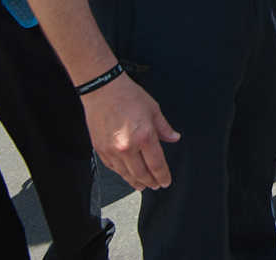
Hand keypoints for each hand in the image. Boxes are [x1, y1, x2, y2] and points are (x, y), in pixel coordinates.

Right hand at [81, 73, 180, 190]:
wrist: (102, 89)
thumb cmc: (127, 96)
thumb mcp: (153, 109)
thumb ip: (164, 128)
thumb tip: (174, 138)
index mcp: (144, 136)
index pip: (157, 164)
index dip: (163, 176)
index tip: (165, 181)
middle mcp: (127, 146)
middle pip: (141, 174)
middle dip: (151, 182)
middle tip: (155, 185)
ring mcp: (112, 150)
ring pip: (126, 174)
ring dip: (135, 182)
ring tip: (142, 185)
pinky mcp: (100, 149)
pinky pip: (112, 167)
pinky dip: (121, 173)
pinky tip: (126, 174)